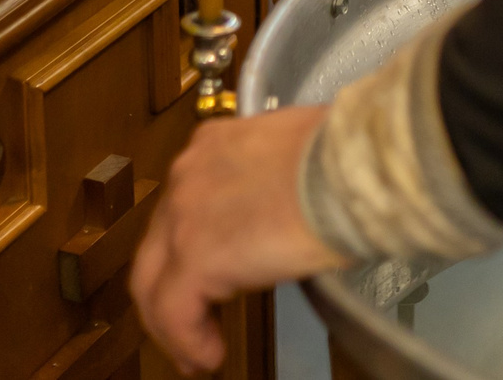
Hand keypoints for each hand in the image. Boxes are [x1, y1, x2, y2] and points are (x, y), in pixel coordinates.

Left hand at [132, 106, 343, 373]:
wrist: (349, 167)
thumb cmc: (343, 158)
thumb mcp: (294, 155)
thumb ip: (275, 180)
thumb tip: (292, 206)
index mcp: (213, 146)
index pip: (184, 207)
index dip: (189, 247)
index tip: (209, 276)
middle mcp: (188, 175)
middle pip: (157, 246)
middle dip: (167, 289)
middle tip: (190, 321)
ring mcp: (184, 215)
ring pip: (152, 281)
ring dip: (170, 322)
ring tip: (194, 352)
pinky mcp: (196, 257)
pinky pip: (175, 312)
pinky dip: (187, 340)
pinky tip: (208, 356)